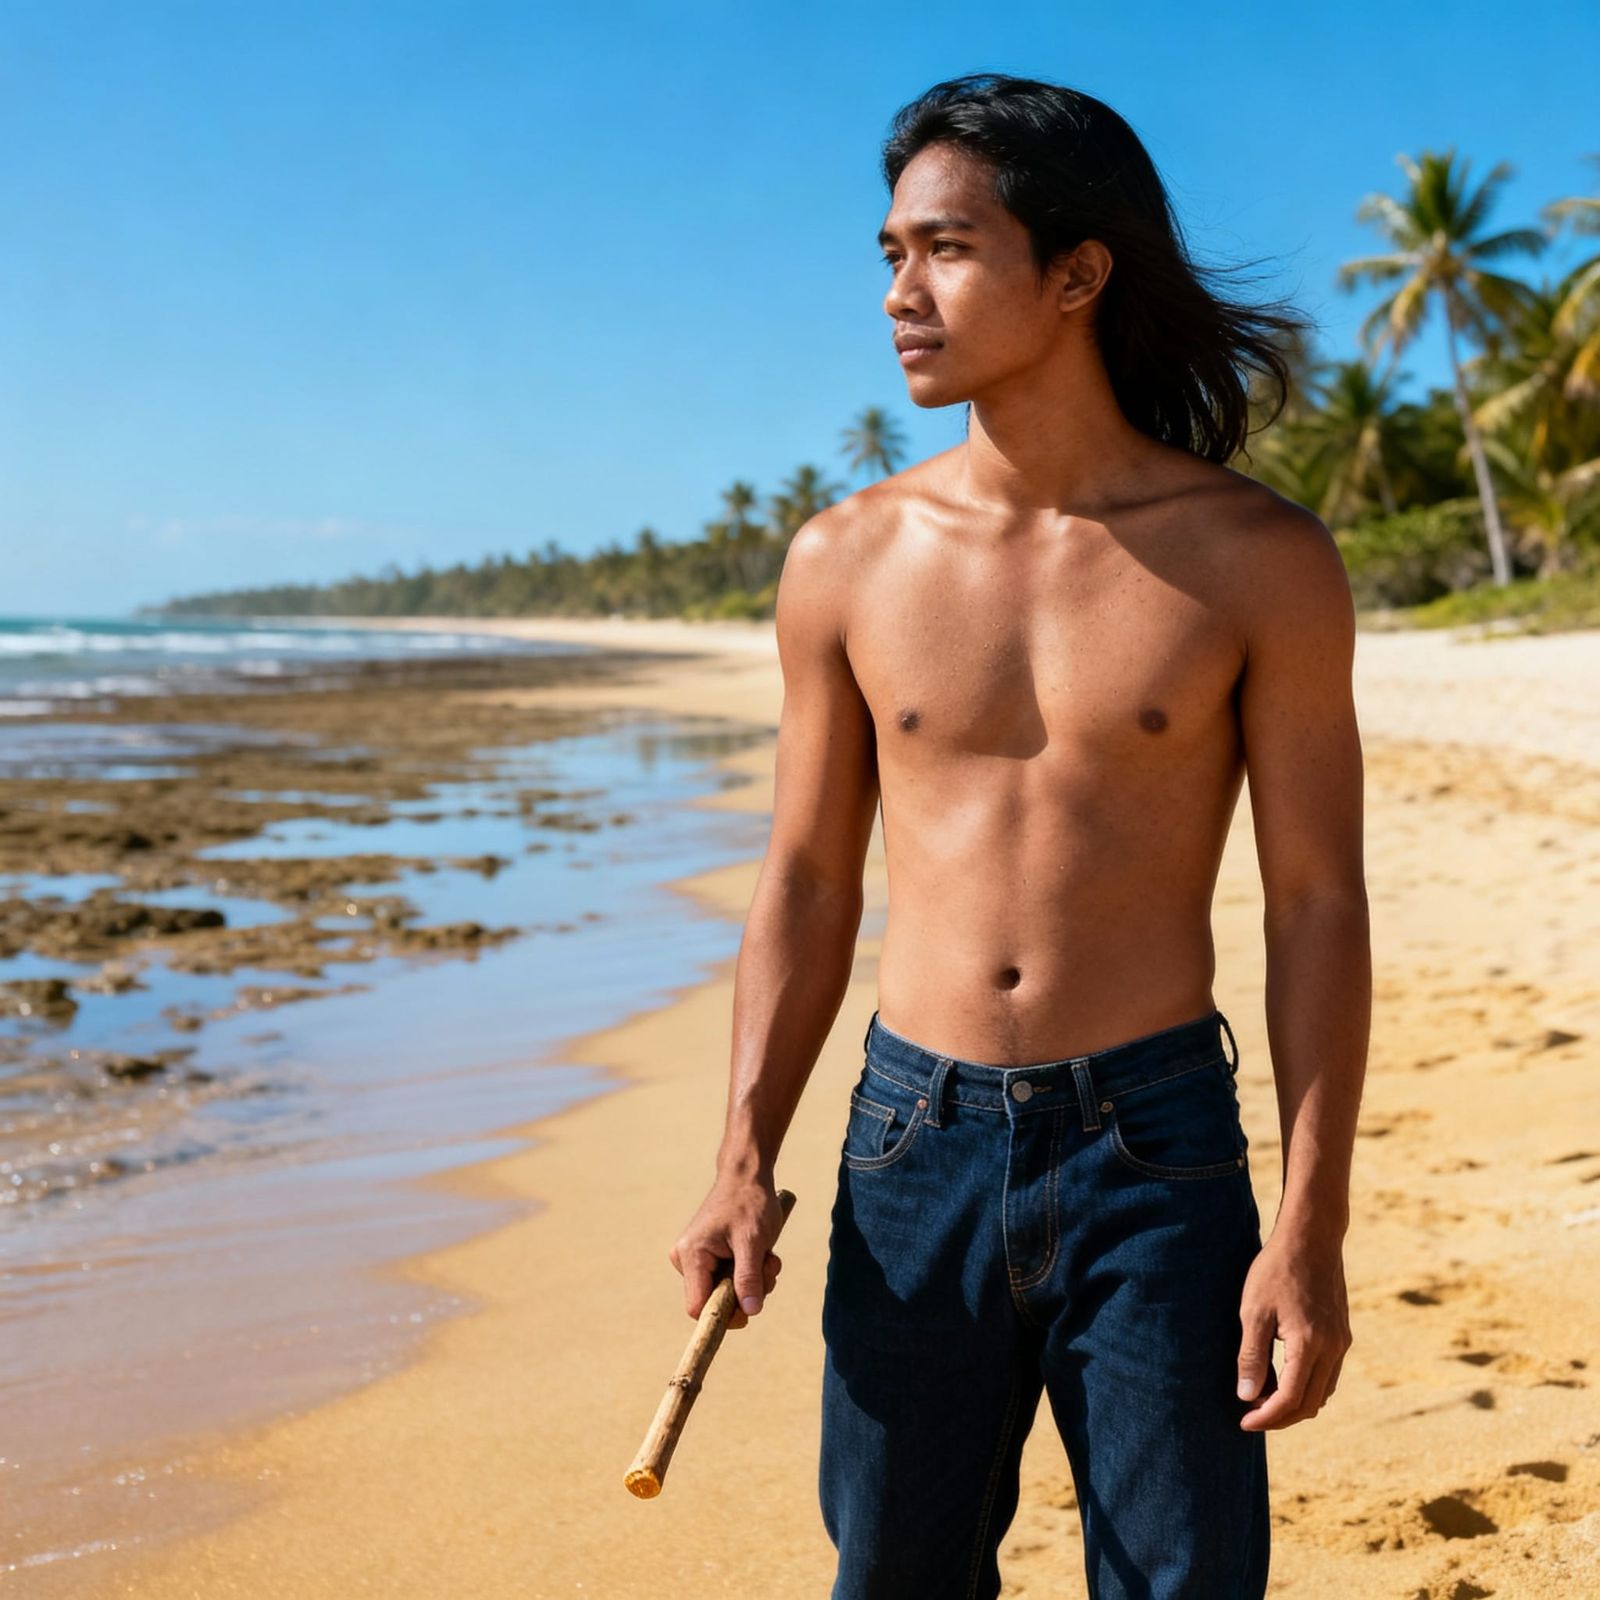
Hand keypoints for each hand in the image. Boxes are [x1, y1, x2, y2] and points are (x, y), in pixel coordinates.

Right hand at [668, 1173, 784, 1329]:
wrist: (747, 1175)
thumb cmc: (750, 1203)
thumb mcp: (753, 1242)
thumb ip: (749, 1277)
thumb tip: (749, 1312)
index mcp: (691, 1256)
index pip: (698, 1307)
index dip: (723, 1316)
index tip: (750, 1312)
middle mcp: (686, 1259)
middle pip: (715, 1300)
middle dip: (747, 1291)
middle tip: (769, 1268)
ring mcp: (696, 1258)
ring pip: (726, 1291)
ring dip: (754, 1280)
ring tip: (768, 1256)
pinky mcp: (708, 1256)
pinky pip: (728, 1279)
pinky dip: (749, 1272)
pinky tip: (761, 1253)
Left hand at [1235, 1227, 1352, 1429]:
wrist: (1311, 1238)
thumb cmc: (1276, 1271)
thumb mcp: (1254, 1311)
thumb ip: (1250, 1356)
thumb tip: (1246, 1397)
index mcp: (1310, 1345)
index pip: (1290, 1400)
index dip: (1266, 1417)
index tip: (1243, 1422)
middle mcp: (1333, 1349)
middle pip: (1310, 1404)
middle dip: (1281, 1417)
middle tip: (1250, 1416)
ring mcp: (1342, 1342)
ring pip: (1323, 1392)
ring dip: (1296, 1404)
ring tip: (1263, 1400)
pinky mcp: (1343, 1334)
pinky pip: (1329, 1375)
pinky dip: (1308, 1386)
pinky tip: (1284, 1379)